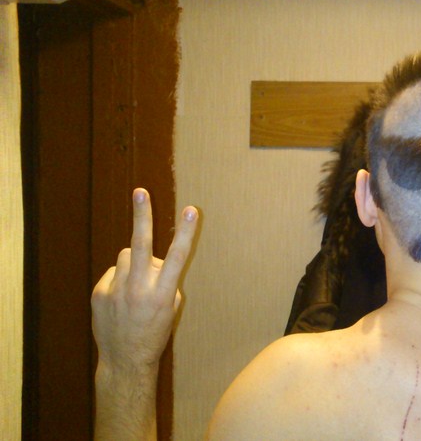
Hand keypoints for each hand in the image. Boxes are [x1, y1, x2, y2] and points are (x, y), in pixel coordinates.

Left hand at [92, 188, 198, 371]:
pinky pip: (114, 272)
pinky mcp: (99, 292)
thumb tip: (152, 259)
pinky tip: (122, 300)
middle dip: (141, 216)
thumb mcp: (172, 307)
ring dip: (135, 264)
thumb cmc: (156, 331)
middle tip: (140, 192)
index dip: (185, 231)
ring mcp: (116, 290)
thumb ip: (166, 279)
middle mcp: (139, 289)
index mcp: (163, 293)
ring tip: (136, 287)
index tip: (191, 210)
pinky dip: (120, 280)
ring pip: (127, 256)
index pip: (177, 256)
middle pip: (140, 244)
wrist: (125, 358)